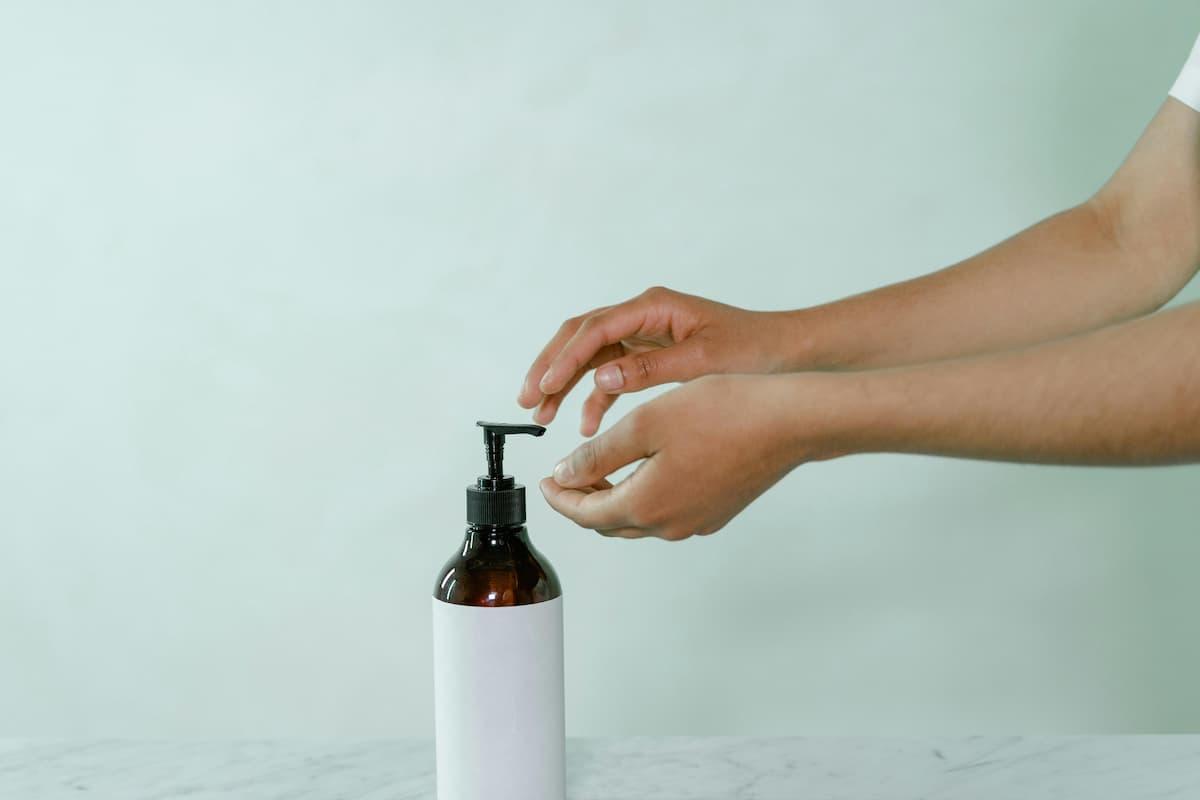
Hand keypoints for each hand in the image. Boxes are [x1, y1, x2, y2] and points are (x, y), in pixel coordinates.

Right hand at [517, 286, 790, 434]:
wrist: (788, 354)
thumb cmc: (755, 351)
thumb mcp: (702, 362)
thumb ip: (650, 370)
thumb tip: (601, 379)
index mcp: (654, 307)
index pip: (595, 330)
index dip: (565, 359)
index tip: (543, 386)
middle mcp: (645, 315)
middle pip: (582, 337)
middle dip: (551, 367)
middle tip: (527, 399)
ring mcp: (646, 334)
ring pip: (591, 357)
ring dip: (566, 385)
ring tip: (543, 415)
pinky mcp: (652, 355)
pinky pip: (613, 374)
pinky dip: (597, 398)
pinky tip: (588, 424)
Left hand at [538, 374, 835, 539]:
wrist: (788, 421)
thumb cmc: (722, 412)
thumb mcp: (644, 425)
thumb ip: (598, 456)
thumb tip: (565, 476)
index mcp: (646, 505)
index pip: (584, 513)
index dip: (558, 496)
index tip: (544, 480)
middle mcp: (670, 525)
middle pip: (609, 522)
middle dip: (581, 500)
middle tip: (566, 475)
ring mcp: (696, 521)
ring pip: (638, 519)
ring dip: (612, 498)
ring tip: (600, 468)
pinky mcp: (716, 511)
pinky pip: (666, 512)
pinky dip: (643, 496)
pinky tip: (646, 467)